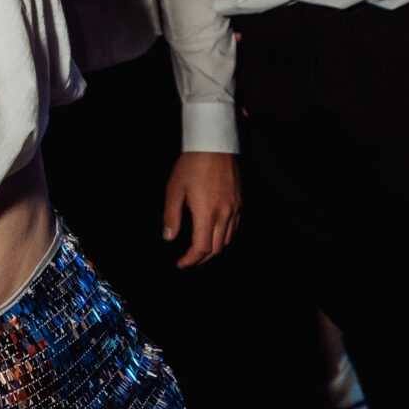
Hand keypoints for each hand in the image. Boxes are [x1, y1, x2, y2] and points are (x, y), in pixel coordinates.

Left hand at [162, 150, 239, 268]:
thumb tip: (169, 238)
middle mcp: (224, 214)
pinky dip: (224, 237)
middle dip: (202, 259)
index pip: (201, 248)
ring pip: (227, 240)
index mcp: (206, 213)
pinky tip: (214, 234)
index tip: (181, 264)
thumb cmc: (192, 164)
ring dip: (214, 249)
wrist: (214, 144)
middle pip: (216, 249)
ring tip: (200, 251)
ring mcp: (234, 208)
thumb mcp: (174, 189)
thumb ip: (171, 216)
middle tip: (189, 261)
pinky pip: (235, 227)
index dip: (190, 260)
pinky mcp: (239, 201)